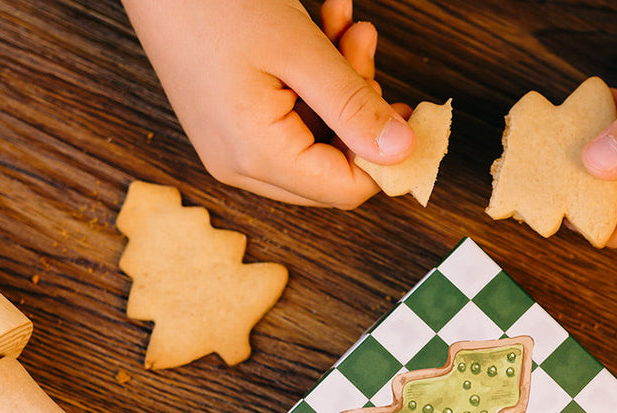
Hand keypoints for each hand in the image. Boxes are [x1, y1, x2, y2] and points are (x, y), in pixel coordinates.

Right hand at [121, 0, 414, 206]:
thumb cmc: (211, 1)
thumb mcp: (299, 50)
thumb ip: (354, 106)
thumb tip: (402, 151)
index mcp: (256, 156)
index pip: (346, 189)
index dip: (385, 157)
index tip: (405, 111)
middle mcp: (240, 167)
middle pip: (332, 169)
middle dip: (360, 112)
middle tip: (364, 47)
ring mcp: (231, 151)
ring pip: (315, 143)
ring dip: (340, 89)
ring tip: (344, 28)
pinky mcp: (229, 131)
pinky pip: (289, 124)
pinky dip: (312, 85)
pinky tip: (321, 33)